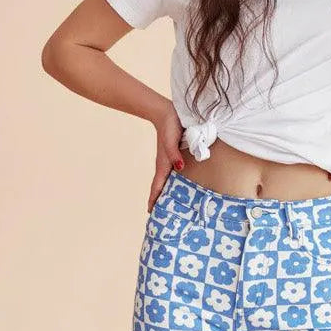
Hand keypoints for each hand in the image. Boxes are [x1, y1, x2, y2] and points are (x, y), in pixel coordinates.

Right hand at [148, 98, 185, 212]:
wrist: (168, 113)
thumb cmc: (170, 125)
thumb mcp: (172, 139)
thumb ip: (174, 153)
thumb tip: (178, 167)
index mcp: (164, 164)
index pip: (157, 186)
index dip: (154, 199)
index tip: (151, 213)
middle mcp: (165, 165)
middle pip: (160, 187)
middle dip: (159, 201)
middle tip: (160, 217)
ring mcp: (169, 162)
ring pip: (166, 182)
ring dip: (164, 194)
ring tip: (167, 207)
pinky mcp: (173, 157)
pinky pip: (171, 175)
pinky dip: (171, 184)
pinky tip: (176, 188)